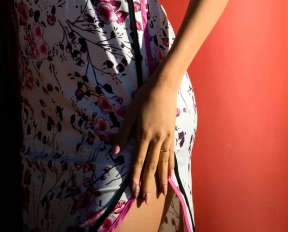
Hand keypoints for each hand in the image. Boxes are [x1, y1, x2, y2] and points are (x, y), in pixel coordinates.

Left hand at [111, 71, 178, 201]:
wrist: (164, 87)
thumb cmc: (144, 98)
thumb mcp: (130, 113)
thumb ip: (123, 133)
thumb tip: (115, 151)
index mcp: (145, 134)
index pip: (139, 160)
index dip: (136, 176)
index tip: (134, 190)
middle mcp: (157, 139)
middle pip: (151, 166)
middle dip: (148, 184)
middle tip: (145, 200)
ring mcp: (166, 138)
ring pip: (163, 163)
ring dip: (160, 179)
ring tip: (159, 193)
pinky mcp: (172, 134)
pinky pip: (171, 154)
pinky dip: (170, 167)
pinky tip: (169, 176)